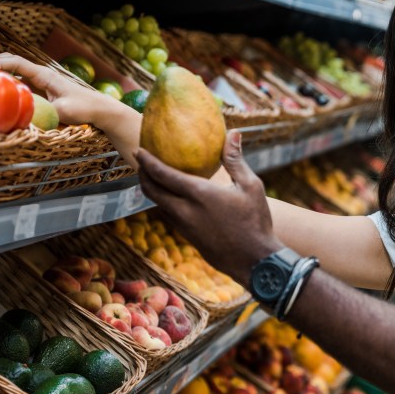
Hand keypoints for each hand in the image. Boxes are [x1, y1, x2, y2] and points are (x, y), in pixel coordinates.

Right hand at [0, 53, 113, 126]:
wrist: (102, 111)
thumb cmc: (86, 108)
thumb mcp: (63, 111)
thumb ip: (43, 112)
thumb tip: (22, 116)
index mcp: (45, 75)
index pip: (16, 62)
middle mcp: (42, 75)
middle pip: (12, 63)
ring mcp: (42, 83)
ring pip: (16, 73)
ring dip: (0, 74)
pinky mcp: (43, 92)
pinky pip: (21, 83)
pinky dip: (9, 84)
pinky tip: (1, 92)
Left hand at [135, 131, 281, 284]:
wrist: (254, 260)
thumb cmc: (256, 220)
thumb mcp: (251, 186)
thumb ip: (236, 159)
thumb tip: (233, 132)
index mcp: (199, 194)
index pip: (162, 174)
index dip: (147, 161)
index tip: (138, 150)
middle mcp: (185, 211)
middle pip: (152, 191)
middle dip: (142, 175)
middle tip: (141, 162)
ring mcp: (184, 227)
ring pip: (158, 205)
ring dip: (152, 190)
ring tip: (153, 177)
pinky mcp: (188, 238)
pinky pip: (168, 216)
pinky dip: (164, 203)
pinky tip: (172, 198)